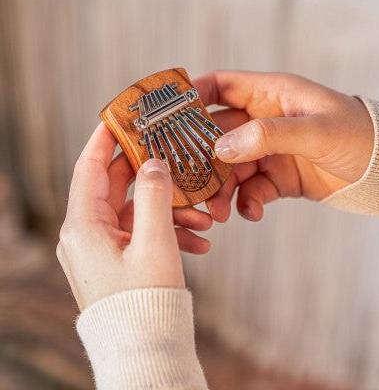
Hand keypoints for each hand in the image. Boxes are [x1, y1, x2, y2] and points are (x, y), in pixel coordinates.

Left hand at [57, 124, 211, 309]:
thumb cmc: (145, 302)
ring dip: (169, 211)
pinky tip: (199, 241)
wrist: (146, 350)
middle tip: (173, 158)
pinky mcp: (118, 259)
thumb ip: (154, 196)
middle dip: (152, 177)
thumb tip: (153, 164)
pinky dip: (168, 232)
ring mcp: (103, 248)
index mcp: (84, 226)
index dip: (104, 139)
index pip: (89, 167)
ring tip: (203, 219)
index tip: (121, 117)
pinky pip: (142, 234)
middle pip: (117, 188)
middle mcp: (87, 234)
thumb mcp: (154, 243)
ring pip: (137, 212)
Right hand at [194, 71, 373, 221]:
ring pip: (230, 169)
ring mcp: (267, 152)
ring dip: (222, 191)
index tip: (169, 115)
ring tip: (219, 212)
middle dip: (202, 159)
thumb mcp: (317, 129)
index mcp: (270, 96)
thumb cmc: (357, 135)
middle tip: (190, 182)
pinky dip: (247, 203)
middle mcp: (263, 123)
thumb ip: (269, 135)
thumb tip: (223, 148)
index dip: (194, 96)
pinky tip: (252, 213)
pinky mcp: (275, 178)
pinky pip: (251, 191)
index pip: (221, 86)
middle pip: (217, 136)